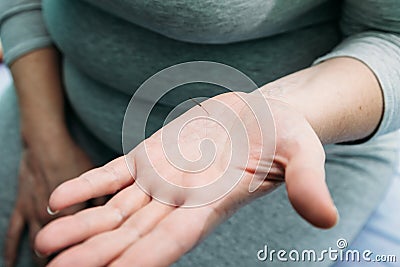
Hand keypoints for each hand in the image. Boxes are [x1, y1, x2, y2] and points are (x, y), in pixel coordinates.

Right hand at [4, 135, 93, 266]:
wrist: (46, 143)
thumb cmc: (74, 158)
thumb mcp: (97, 180)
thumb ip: (104, 202)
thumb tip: (117, 218)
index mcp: (73, 212)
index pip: (80, 241)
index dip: (84, 253)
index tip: (89, 261)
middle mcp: (50, 216)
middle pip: (57, 246)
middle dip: (64, 257)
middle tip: (67, 265)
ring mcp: (33, 213)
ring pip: (34, 244)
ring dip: (40, 257)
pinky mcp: (21, 207)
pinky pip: (13, 233)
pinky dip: (10, 250)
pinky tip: (11, 264)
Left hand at [35, 92, 337, 266]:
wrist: (259, 115)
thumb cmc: (284, 135)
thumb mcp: (304, 152)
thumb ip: (309, 182)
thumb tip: (327, 217)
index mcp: (214, 201)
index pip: (176, 239)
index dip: (145, 259)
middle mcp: (182, 199)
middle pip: (135, 234)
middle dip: (98, 253)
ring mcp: (162, 179)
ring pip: (116, 210)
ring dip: (83, 227)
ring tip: (46, 243)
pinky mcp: (150, 157)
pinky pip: (113, 175)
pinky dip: (88, 186)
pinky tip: (60, 198)